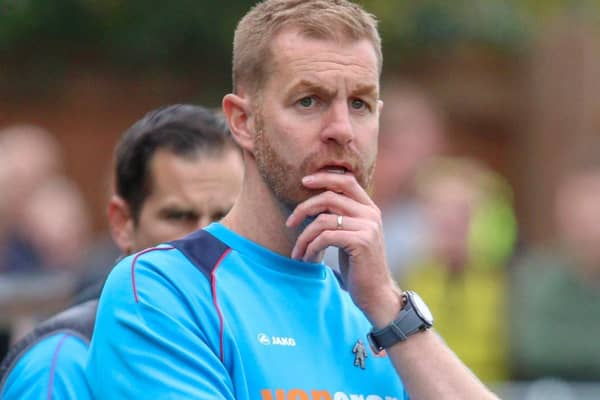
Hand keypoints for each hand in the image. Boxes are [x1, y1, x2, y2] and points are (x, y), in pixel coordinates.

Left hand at [286, 172, 401, 326]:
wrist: (376, 294)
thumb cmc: (358, 266)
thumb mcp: (351, 236)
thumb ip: (340, 217)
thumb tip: (312, 203)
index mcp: (369, 209)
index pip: (347, 181)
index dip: (324, 177)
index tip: (303, 181)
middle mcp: (371, 214)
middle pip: (330, 197)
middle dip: (304, 208)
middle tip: (289, 223)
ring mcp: (368, 227)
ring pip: (323, 220)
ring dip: (304, 237)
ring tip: (298, 252)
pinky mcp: (361, 242)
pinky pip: (325, 237)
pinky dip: (310, 247)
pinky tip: (307, 259)